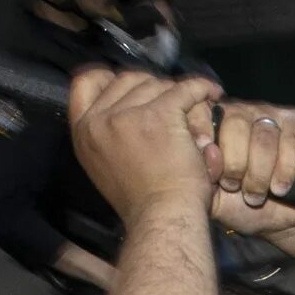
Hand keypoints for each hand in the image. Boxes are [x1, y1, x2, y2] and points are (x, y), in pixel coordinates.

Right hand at [67, 68, 223, 221]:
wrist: (162, 217)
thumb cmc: (142, 201)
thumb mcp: (105, 165)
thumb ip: (106, 135)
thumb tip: (120, 109)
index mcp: (83, 132)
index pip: (86, 81)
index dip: (110, 77)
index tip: (134, 86)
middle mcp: (99, 120)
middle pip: (127, 79)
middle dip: (152, 86)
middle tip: (171, 101)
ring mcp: (127, 115)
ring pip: (157, 84)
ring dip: (177, 93)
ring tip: (194, 106)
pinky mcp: (160, 114)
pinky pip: (185, 89)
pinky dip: (202, 88)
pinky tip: (212, 93)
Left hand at [192, 99, 294, 239]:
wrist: (279, 221)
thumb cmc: (242, 205)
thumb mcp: (211, 195)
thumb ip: (198, 172)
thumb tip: (202, 151)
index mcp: (214, 123)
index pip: (201, 108)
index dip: (200, 128)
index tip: (205, 156)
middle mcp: (242, 112)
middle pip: (234, 122)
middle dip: (234, 162)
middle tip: (234, 187)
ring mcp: (272, 115)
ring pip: (263, 135)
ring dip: (259, 173)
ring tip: (256, 195)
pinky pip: (290, 144)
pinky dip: (284, 172)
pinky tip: (279, 188)